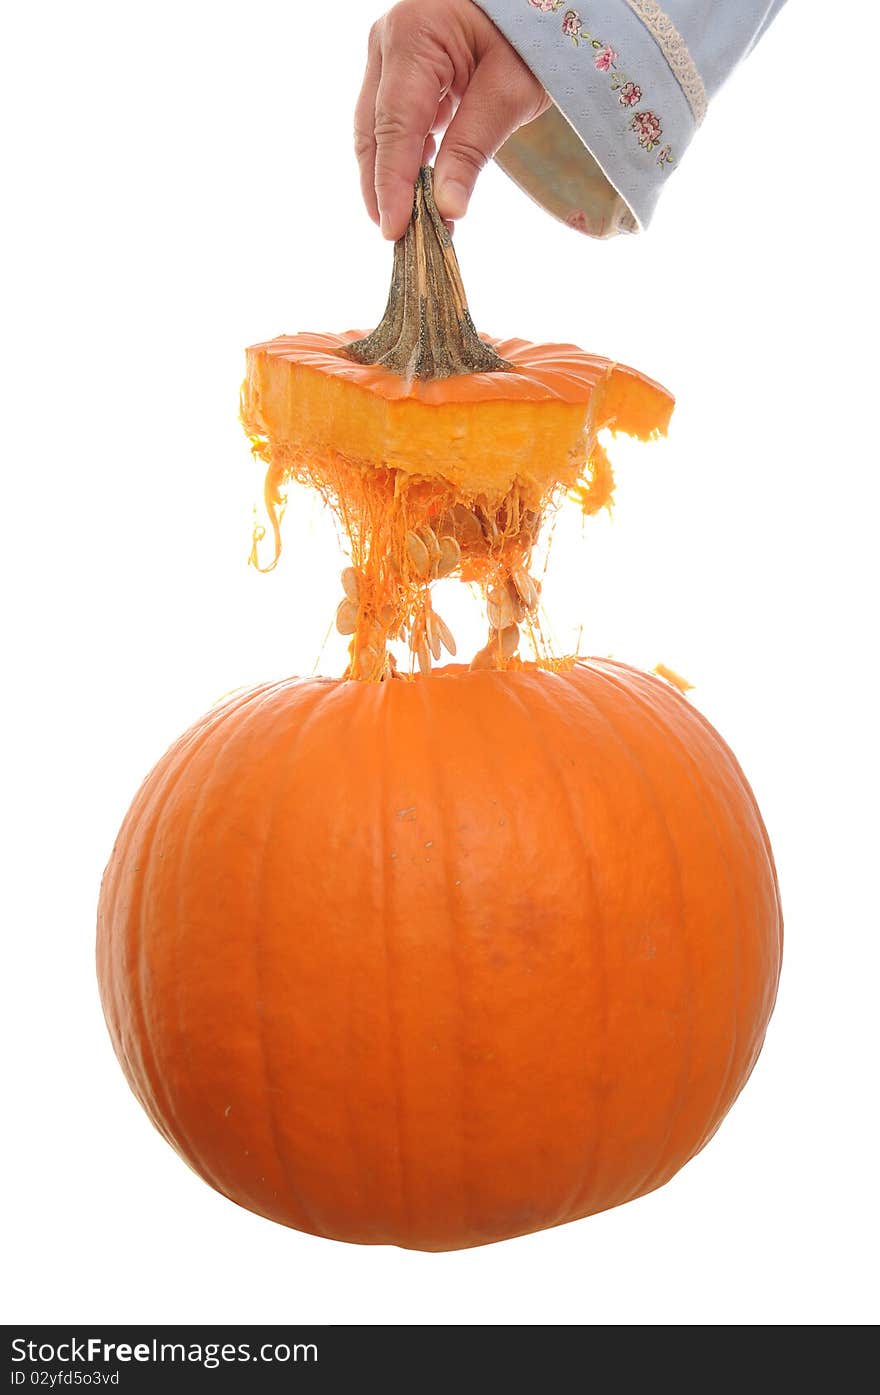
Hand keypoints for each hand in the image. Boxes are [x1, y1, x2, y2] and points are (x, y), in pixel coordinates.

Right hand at [356, 0, 549, 238]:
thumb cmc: (530, 31)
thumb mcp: (511, 90)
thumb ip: (473, 149)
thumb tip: (446, 209)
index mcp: (412, 37)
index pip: (393, 127)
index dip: (391, 185)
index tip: (395, 231)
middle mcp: (388, 42)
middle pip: (373, 132)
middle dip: (383, 189)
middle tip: (403, 241)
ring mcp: (389, 53)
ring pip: (377, 130)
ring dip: (393, 179)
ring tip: (415, 224)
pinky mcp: (400, 68)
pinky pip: (393, 121)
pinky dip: (406, 159)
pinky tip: (423, 192)